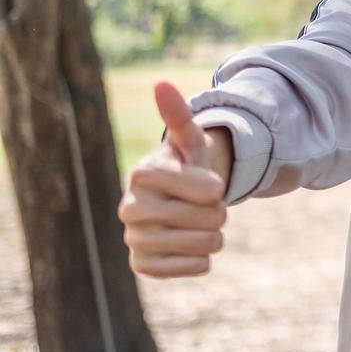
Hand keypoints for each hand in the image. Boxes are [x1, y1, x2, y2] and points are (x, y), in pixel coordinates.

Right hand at [117, 80, 230, 277]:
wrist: (175, 202)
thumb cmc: (187, 168)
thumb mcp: (191, 141)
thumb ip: (179, 115)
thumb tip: (160, 83)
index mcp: (143, 173)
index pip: (206, 189)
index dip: (217, 187)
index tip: (210, 184)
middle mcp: (130, 208)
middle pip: (211, 218)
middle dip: (218, 211)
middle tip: (202, 204)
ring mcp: (134, 239)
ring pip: (207, 244)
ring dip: (213, 234)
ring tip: (196, 222)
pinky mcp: (142, 265)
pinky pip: (195, 267)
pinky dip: (202, 259)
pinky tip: (188, 246)